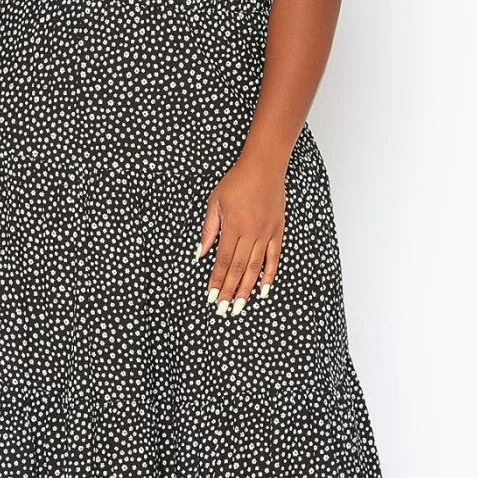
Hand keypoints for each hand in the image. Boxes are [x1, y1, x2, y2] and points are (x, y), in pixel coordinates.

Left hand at [196, 151, 285, 313]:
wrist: (264, 167)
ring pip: (255, 267)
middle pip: (238, 268)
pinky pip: (274, 258)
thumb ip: (208, 230)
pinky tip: (263, 290)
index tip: (211, 297)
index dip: (217, 281)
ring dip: (247, 289)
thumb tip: (199, 254)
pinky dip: (269, 275)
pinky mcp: (278, 231)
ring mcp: (266, 233)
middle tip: (224, 310)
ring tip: (240, 306)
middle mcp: (251, 233)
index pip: (222, 260)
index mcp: (233, 226)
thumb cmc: (236, 182)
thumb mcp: (215, 202)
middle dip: (230, 291)